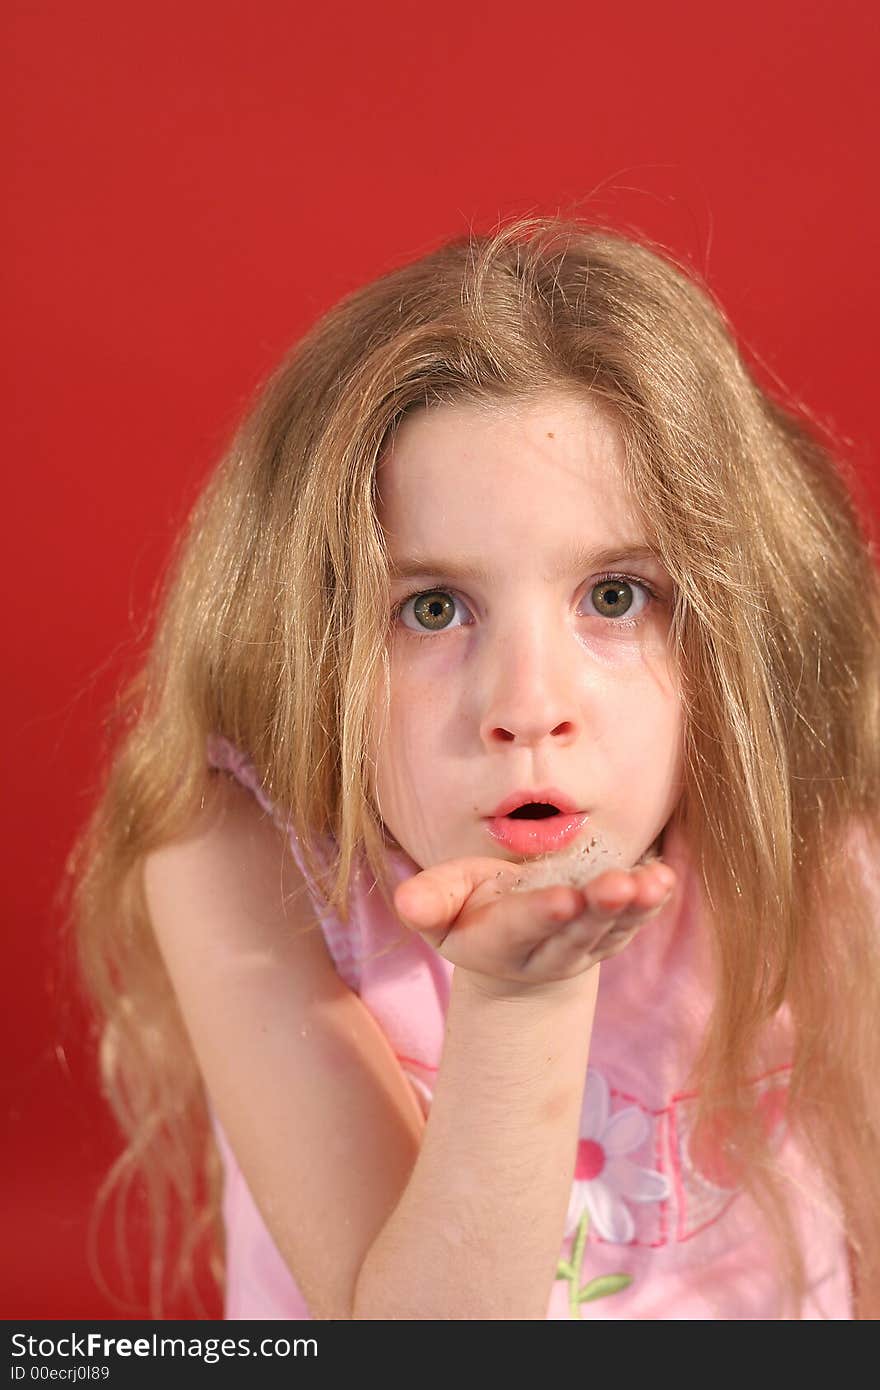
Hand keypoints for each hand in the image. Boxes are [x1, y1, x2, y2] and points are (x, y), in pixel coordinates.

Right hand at [393, 853, 675, 990]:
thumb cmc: (472, 905)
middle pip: (575, 933)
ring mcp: (585, 947)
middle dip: (598, 910)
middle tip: (618, 886)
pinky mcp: (612, 935)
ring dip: (634, 908)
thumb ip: (428, 900)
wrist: (512, 935)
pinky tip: (667, 879)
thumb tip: (407, 901)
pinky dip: (654, 902)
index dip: (542, 915)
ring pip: (611, 930)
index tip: (565, 899)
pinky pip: (636, 921)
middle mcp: (546, 952)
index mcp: (499, 941)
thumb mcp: (443, 901)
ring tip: (652, 883)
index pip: (521, 928)